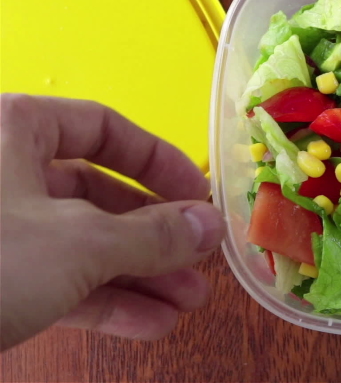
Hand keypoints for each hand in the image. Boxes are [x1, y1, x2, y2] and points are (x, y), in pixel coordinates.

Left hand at [0, 95, 225, 350]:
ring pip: (79, 243)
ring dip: (138, 275)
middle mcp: (0, 171)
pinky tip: (146, 324)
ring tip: (185, 304)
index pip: (106, 128)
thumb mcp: (77, 243)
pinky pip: (54, 279)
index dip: (160, 163)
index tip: (199, 197)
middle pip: (98, 194)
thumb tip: (209, 225)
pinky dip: (101, 300)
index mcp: (13, 130)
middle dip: (155, 236)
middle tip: (200, 266)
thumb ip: (152, 233)